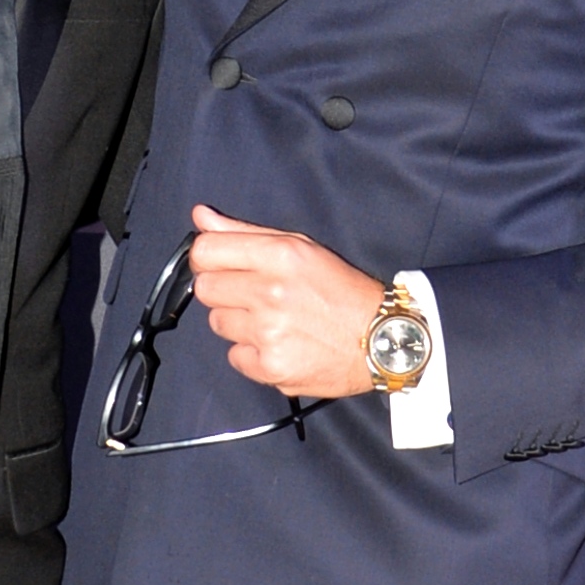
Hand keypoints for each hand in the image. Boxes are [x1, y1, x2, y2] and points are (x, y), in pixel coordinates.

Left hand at [188, 203, 380, 398]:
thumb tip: (201, 216)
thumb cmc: (343, 291)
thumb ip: (245, 232)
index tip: (219, 265)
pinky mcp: (271, 367)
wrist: (383, 339)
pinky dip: (252, 354)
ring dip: (239, 322)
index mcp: (280, 255)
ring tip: (274, 321)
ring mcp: (270, 332)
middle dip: (223, 291)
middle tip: (254, 295)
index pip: (205, 251)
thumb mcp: (301, 247)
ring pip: (218, 323)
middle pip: (205, 289)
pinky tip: (280, 345)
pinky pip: (234, 356)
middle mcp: (271, 292)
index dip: (206, 258)